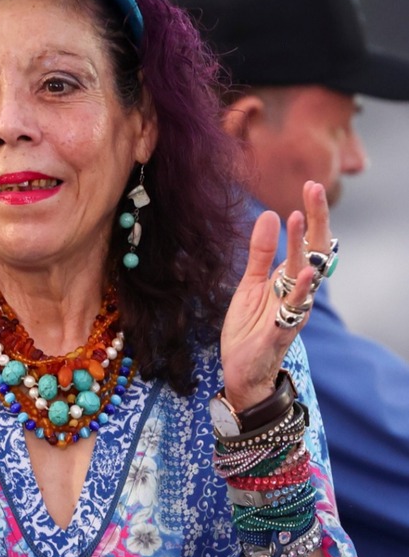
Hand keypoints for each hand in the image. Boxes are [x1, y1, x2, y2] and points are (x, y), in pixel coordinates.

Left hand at [220, 181, 332, 410]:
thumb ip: (260, 253)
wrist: (242, 370)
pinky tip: (304, 273)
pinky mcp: (279, 333)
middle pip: (313, 252)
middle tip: (313, 189)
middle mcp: (297, 293)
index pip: (307, 242)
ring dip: (301, 248)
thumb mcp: (250, 284)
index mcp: (290, 280)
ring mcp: (291, 313)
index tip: (310, 186)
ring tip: (300, 220)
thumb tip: (270, 214)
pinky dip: (300, 292)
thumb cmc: (250, 328)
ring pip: (304, 277)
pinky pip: (293, 311)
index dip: (310, 215)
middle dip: (314, 220)